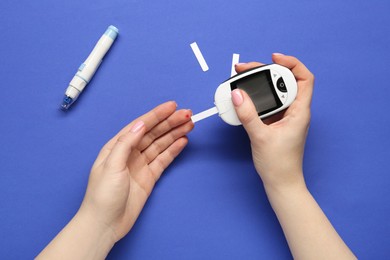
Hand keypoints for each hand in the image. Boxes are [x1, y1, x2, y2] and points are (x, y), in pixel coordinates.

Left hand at [79, 101, 193, 240]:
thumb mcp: (111, 165)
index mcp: (117, 146)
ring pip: (160, 144)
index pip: (140, 125)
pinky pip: (164, 159)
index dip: (156, 115)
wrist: (105, 224)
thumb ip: (126, 143)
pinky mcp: (149, 177)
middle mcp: (130, 153)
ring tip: (189, 124)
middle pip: (153, 133)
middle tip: (187, 114)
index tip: (172, 106)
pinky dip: (173, 150)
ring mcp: (141, 164)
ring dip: (174, 133)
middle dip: (170, 122)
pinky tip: (183, 141)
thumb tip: (141, 124)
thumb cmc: (102, 195)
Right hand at [232, 54, 313, 190]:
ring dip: (260, 83)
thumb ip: (248, 115)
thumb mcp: (260, 137)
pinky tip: (245, 97)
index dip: (291, 63)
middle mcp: (295, 111)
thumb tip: (237, 94)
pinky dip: (257, 96)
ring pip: (275, 92)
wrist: (281, 182)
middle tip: (246, 69)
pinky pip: (268, 103)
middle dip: (267, 71)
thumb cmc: (279, 164)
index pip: (304, 78)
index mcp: (300, 112)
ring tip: (242, 79)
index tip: (273, 58)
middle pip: (285, 81)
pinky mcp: (276, 122)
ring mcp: (286, 117)